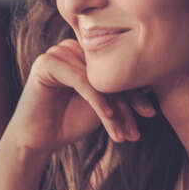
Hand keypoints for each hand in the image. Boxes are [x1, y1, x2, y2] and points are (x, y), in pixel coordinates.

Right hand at [5, 39, 156, 154]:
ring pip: (97, 78)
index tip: (149, 114)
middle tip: (139, 126)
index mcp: (85, 54)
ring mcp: (58, 53)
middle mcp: (72, 48)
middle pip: (108, 72)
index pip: (117, 69)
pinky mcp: (46, 63)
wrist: (37, 140)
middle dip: (127, 102)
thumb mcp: (103, 105)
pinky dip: (96, 99)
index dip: (135, 92)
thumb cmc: (69, 123)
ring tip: (122, 131)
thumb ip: (120, 91)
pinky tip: (107, 117)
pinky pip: (80, 79)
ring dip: (113, 106)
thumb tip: (151, 82)